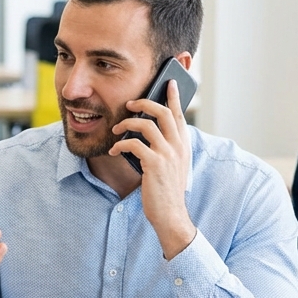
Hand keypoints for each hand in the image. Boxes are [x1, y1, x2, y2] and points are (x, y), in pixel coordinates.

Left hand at [109, 79, 196, 258]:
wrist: (170, 215)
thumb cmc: (166, 190)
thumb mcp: (171, 165)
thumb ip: (166, 147)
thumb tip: (149, 131)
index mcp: (184, 145)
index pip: (179, 114)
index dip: (174, 97)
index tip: (169, 83)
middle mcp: (179, 146)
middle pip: (163, 112)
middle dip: (144, 103)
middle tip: (129, 103)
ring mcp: (168, 155)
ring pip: (147, 124)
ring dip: (127, 123)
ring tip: (116, 129)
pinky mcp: (154, 164)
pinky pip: (134, 144)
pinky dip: (121, 144)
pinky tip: (114, 151)